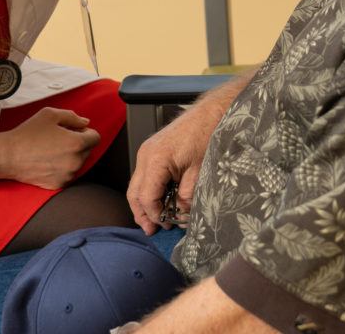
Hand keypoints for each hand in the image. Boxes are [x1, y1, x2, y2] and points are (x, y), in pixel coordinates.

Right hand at [0, 107, 99, 189]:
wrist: (8, 156)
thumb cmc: (28, 133)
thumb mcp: (50, 114)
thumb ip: (73, 117)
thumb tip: (86, 123)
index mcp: (77, 143)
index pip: (96, 137)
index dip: (86, 131)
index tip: (73, 130)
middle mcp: (75, 161)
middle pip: (88, 150)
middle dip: (79, 143)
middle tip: (60, 139)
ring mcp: (67, 175)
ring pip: (78, 163)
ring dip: (71, 156)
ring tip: (52, 150)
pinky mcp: (58, 184)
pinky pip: (68, 174)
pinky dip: (62, 168)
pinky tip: (48, 161)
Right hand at [126, 105, 218, 234]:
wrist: (210, 113)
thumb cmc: (206, 136)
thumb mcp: (199, 171)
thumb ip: (187, 195)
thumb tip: (181, 214)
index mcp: (155, 160)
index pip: (146, 197)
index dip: (155, 214)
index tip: (167, 225)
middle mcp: (145, 155)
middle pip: (134, 193)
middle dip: (142, 214)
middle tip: (152, 231)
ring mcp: (146, 151)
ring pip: (136, 185)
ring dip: (144, 203)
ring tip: (155, 220)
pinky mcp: (152, 149)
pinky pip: (144, 175)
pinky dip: (149, 190)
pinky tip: (160, 200)